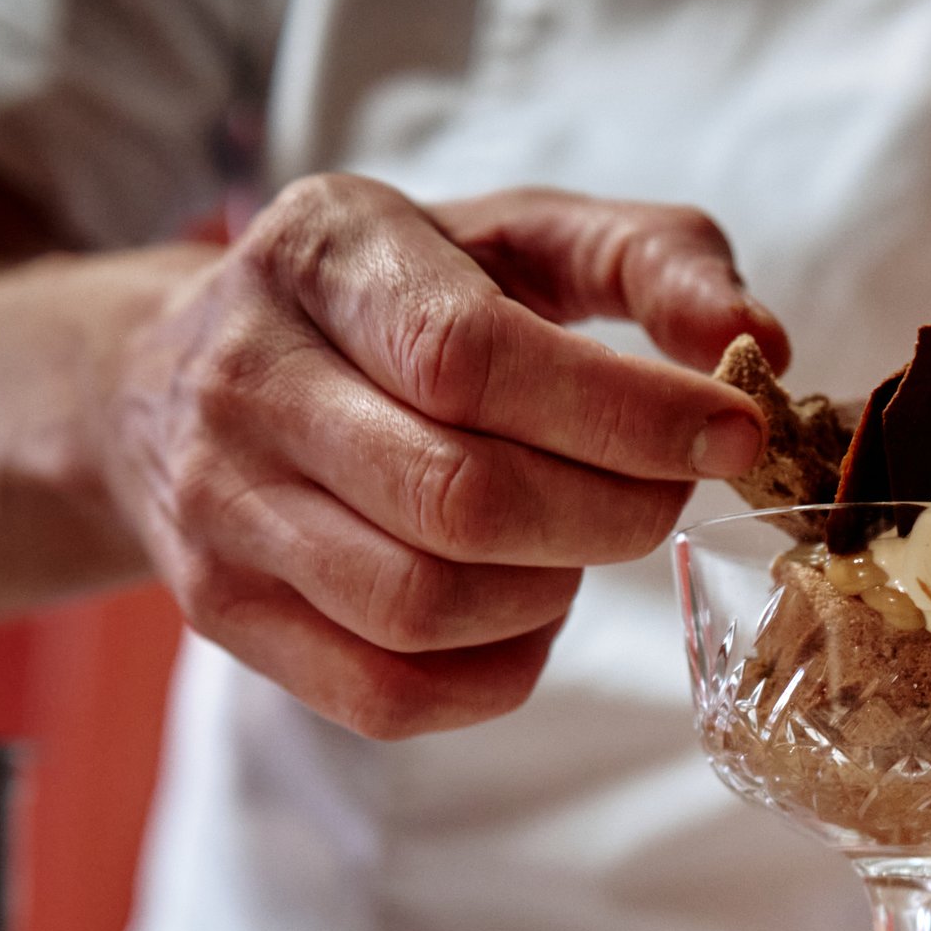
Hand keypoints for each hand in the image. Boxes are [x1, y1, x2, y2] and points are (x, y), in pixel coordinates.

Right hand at [97, 176, 786, 737]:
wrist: (172, 375)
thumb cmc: (394, 303)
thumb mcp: (515, 238)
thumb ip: (649, 261)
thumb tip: (757, 342)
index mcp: (324, 253)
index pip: (471, 360)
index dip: (625, 415)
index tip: (730, 435)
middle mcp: (246, 378)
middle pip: (459, 498)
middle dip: (608, 515)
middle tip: (660, 496)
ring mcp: (222, 508)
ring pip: (423, 607)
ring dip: (550, 593)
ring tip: (576, 540)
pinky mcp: (227, 613)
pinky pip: (388, 692)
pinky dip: (494, 671)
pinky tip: (522, 610)